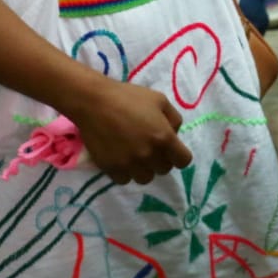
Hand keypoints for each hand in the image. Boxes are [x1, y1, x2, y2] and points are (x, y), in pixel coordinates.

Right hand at [65, 77, 192, 184]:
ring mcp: (129, 164)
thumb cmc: (129, 97)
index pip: (183, 161)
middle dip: (161, 159)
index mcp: (164, 138)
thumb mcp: (160, 100)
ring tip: (135, 155)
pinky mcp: (111, 168)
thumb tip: (174, 135)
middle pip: (164, 170)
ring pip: (145, 178)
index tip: (172, 149)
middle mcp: (149, 155)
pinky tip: (121, 158)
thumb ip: (174, 119)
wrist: (94, 102)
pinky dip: (125, 172)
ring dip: (144, 169)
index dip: (179, 155)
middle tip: (150, 147)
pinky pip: (125, 179)